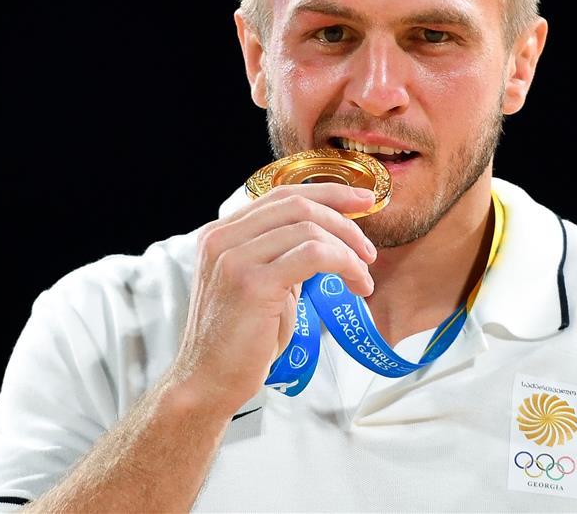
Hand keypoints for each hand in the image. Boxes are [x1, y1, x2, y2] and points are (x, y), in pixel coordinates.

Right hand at [170, 183, 376, 415]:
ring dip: (348, 249)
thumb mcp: (261, 285)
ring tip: (362, 276)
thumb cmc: (240, 341)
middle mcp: (223, 238)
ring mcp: (234, 258)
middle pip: (298, 205)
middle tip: (369, 249)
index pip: (283, 195)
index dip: (328, 193)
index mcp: (222, 233)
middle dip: (344, 220)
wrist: (207, 383)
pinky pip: (313, 255)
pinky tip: (355, 285)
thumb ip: (283, 256)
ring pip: (308, 228)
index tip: (363, 200)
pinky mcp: (252, 283)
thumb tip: (329, 240)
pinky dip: (343, 264)